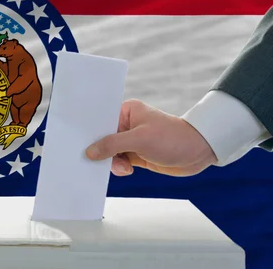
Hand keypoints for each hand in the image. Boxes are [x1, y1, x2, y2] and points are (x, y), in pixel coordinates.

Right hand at [85, 99, 217, 176]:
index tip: (81, 144)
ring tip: (124, 167)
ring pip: (110, 153)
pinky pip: (119, 161)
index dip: (90, 133)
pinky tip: (127, 170)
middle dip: (101, 151)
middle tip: (99, 161)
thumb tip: (90, 151)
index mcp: (126, 111)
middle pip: (103, 138)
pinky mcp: (137, 154)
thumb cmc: (173, 138)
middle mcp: (127, 124)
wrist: (199, 152)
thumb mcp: (139, 139)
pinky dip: (119, 167)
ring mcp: (132, 140)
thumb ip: (112, 145)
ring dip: (113, 162)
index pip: (101, 121)